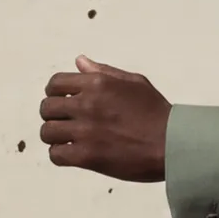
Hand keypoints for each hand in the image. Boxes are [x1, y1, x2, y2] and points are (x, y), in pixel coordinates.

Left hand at [39, 57, 169, 182]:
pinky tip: (72, 154)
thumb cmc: (156, 113)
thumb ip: (103, 71)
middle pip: (46, 108)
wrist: (172, 144)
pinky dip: (60, 155)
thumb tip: (80, 61)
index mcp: (97, 83)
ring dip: (54, 137)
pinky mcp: (86, 156)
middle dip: (53, 116)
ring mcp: (84, 130)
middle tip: (66, 123)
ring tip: (68, 140)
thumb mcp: (134, 82)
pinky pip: (56, 155)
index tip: (64, 103)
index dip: (55, 94)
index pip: (55, 84)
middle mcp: (86, 104)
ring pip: (46, 132)